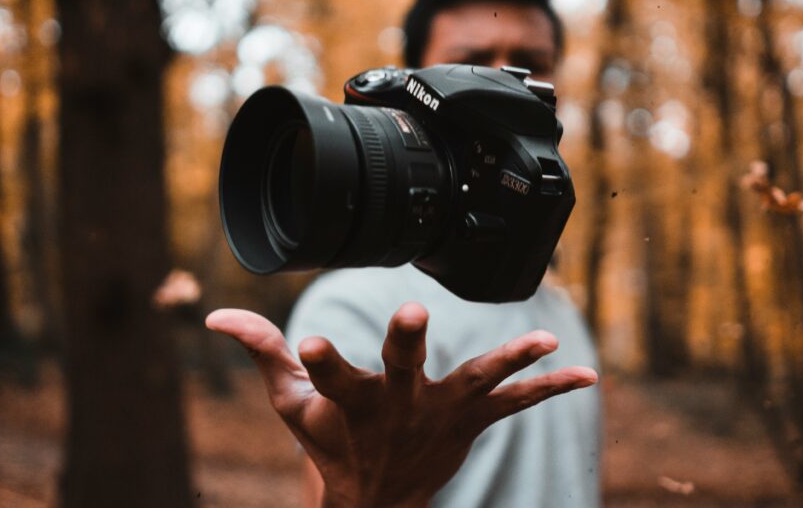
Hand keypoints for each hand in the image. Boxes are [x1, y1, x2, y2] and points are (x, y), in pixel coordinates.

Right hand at [206, 302, 597, 507]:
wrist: (377, 502)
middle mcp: (398, 408)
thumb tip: (214, 314)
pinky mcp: (472, 422)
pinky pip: (517, 404)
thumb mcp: (291, 404)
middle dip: (407, 343)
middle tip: (413, 317)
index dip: (320, 360)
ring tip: (544, 341)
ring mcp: (440, 416)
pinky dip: (551, 388)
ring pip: (476, 382)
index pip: (328, 378)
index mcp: (350, 404)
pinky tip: (589, 374)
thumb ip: (261, 352)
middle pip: (402, 371)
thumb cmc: (330, 443)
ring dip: (508, 361)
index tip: (311, 341)